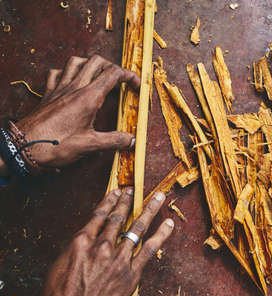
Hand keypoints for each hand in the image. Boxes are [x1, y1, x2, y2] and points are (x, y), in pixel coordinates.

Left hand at [15, 55, 139, 169]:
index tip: (136, 86)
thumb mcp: (90, 145)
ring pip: (76, 61)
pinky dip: (66, 71)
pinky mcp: (48, 93)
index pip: (113, 74)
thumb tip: (131, 140)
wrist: (23, 147)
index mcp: (88, 97)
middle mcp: (74, 87)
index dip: (129, 76)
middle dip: (113, 66)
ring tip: (98, 74)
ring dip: (90, 63)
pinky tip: (70, 80)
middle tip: (120, 80)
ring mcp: (59, 88)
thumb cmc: (55, 145)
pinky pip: (56, 73)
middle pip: (97, 61)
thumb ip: (114, 141)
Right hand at [42, 189, 173, 295]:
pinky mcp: (131, 273)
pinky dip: (161, 234)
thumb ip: (75, 248)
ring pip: (138, 228)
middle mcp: (102, 246)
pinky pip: (150, 249)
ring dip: (150, 210)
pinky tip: (169, 224)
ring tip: (158, 197)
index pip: (99, 215)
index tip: (116, 192)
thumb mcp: (59, 266)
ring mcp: (118, 259)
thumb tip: (86, 236)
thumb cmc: (61, 295)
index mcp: (82, 242)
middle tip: (133, 191)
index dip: (110, 201)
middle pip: (118, 218)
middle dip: (127, 202)